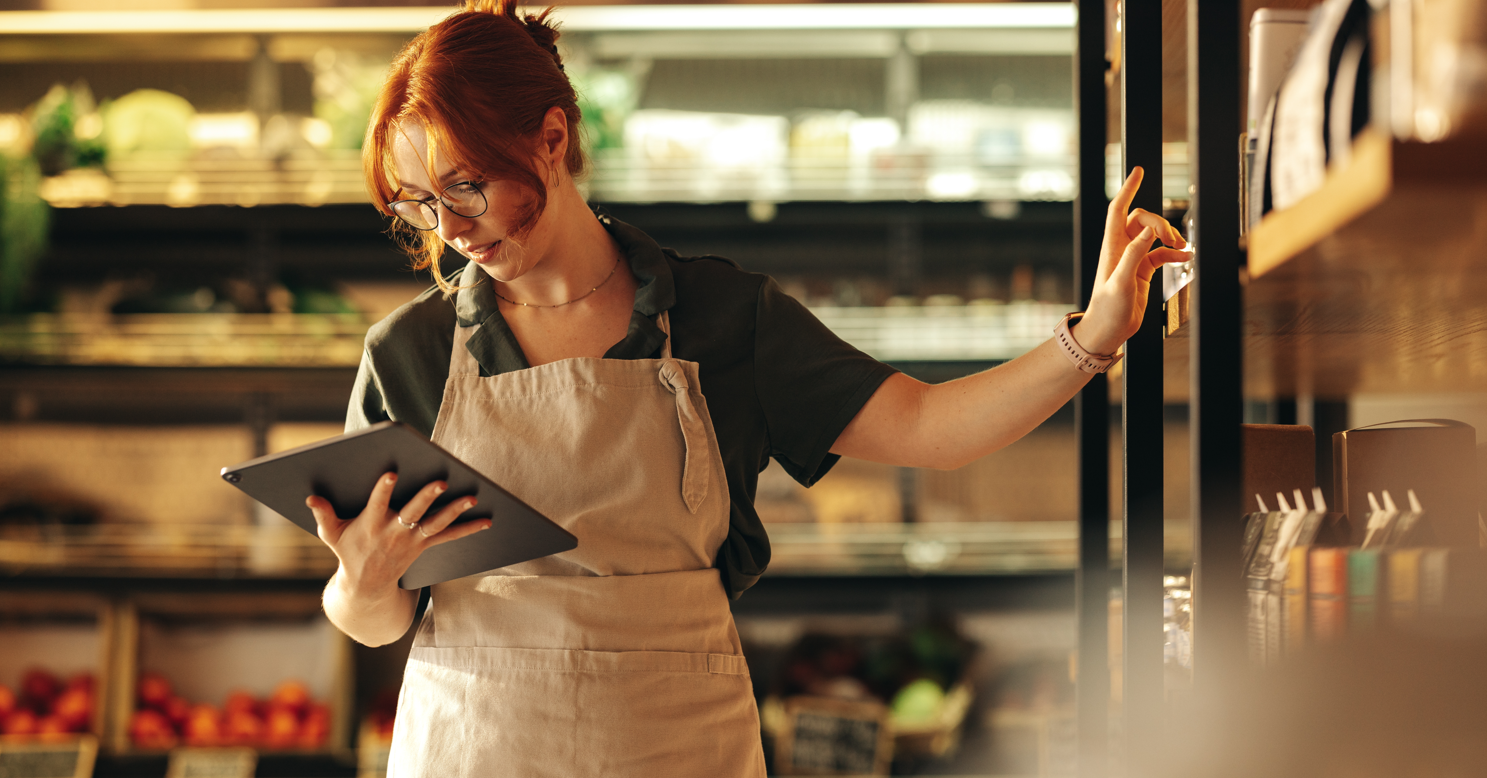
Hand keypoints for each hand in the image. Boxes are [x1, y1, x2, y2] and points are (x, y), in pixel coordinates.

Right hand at [306, 473, 489, 594]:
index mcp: (370, 525)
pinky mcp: (423, 546)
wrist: (366, 587)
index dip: (384, 489)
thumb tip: (310, 497)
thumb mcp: (332, 535)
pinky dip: (468, 529)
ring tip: (471, 497)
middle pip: (412, 513)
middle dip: (426, 497)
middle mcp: (393, 532)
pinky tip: (487, 520)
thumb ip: (323, 514)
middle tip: (441, 481)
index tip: (392, 472)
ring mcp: (411, 540)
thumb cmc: (348, 551)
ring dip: (454, 511)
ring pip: (435, 524)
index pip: (377, 504)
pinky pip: (449, 536)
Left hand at [1074, 167, 1191, 354]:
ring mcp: (1133, 259)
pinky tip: (1186, 258)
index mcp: (1112, 247)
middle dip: (1160, 223)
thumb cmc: (1107, 310)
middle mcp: (1122, 249)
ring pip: (1154, 235)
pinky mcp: (1143, 270)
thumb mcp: (1121, 282)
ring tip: (1183, 248)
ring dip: (1170, 237)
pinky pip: (1162, 254)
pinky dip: (1175, 254)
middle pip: (1142, 219)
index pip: (1118, 209)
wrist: (1108, 331)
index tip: (1139, 171)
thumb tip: (1150, 231)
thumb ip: (1135, 255)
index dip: (1128, 189)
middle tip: (1173, 239)